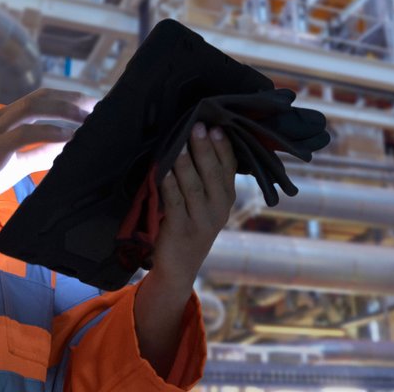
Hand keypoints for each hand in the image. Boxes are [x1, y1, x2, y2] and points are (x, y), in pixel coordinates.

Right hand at [0, 88, 89, 212]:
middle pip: (42, 97)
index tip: (92, 105)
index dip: (68, 99)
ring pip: (35, 108)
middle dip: (73, 98)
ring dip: (66, 110)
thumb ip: (38, 155)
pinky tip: (69, 137)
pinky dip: (50, 132)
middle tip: (100, 105)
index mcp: (4, 120)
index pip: (41, 100)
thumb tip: (66, 149)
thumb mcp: (13, 164)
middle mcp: (0, 118)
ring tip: (90, 119)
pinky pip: (25, 134)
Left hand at [151, 122, 236, 284]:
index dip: (223, 147)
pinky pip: (175, 203)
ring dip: (185, 163)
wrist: (180, 266)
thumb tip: (200, 138)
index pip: (229, 167)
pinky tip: (164, 171)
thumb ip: (208, 177)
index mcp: (227, 197)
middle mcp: (219, 209)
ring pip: (194, 187)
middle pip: (213, 174)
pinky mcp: (181, 230)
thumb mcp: (208, 203)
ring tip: (179, 143)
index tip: (215, 127)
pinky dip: (169, 185)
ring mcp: (201, 221)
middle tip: (197, 127)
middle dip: (204, 149)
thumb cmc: (192, 224)